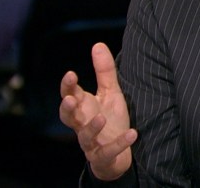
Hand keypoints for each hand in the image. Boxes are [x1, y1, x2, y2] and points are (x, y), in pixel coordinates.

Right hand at [60, 42, 137, 180]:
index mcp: (83, 107)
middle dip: (66, 109)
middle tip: (70, 100)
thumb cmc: (110, 119)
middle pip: (67, 117)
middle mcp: (82, 124)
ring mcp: (91, 142)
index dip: (68, 86)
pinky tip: (132, 133)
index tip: (71, 74)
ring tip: (101, 118)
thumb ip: (104, 71)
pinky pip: (108, 152)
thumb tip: (97, 44)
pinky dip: (119, 143)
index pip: (70, 95)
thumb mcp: (110, 93)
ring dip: (92, 127)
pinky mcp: (103, 156)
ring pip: (85, 136)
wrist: (116, 153)